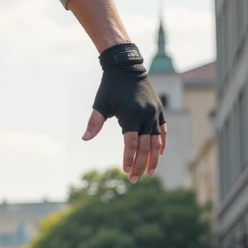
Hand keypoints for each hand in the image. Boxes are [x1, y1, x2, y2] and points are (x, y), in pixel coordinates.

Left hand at [83, 43, 166, 181]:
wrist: (126, 67)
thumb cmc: (110, 86)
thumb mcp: (100, 103)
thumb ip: (94, 122)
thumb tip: (84, 138)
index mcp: (131, 114)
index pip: (131, 142)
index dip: (129, 158)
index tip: (126, 171)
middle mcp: (145, 115)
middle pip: (145, 146)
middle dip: (140, 164)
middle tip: (134, 179)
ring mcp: (154, 113)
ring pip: (156, 141)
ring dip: (154, 158)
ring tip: (150, 173)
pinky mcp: (159, 110)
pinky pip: (163, 130)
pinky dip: (162, 143)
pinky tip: (159, 155)